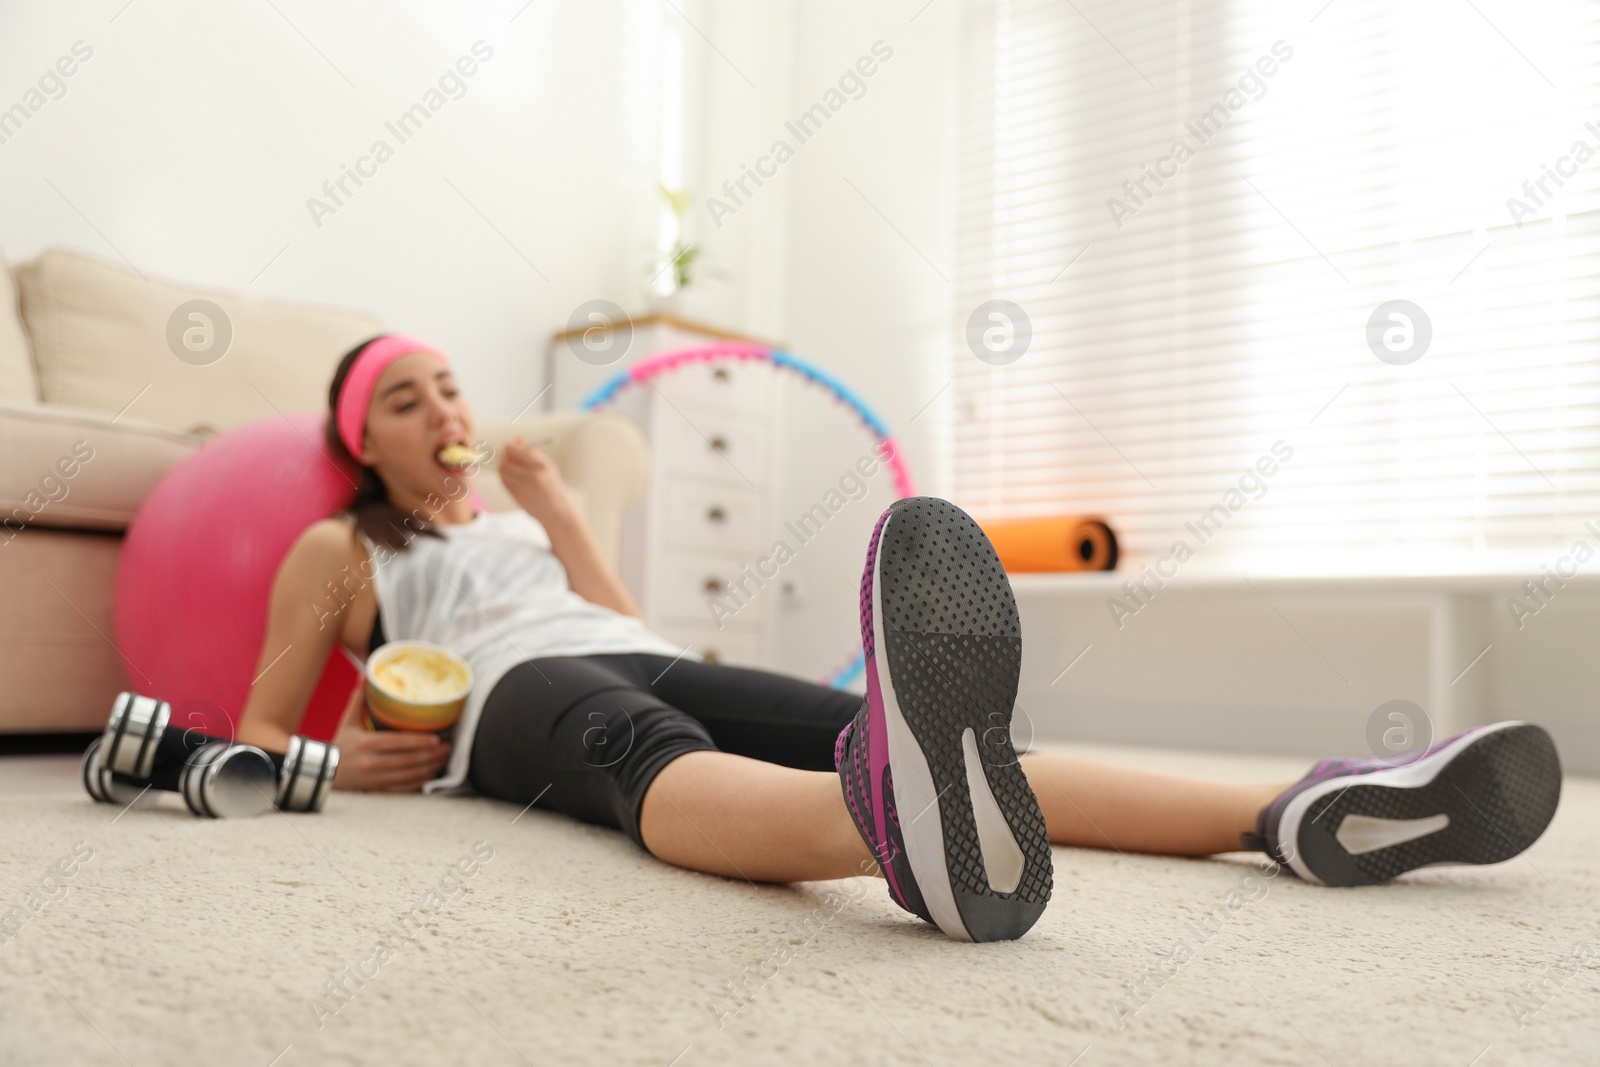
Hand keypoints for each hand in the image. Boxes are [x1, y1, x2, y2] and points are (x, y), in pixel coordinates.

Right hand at [331, 683, 451, 791]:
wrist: (321, 771)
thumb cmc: (339, 744)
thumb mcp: (347, 720)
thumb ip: (359, 699)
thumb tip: (366, 674)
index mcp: (366, 743)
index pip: (398, 742)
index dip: (419, 741)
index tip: (437, 738)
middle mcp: (372, 762)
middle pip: (408, 760)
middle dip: (431, 755)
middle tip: (448, 748)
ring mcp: (375, 778)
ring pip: (408, 775)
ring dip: (430, 768)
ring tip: (444, 759)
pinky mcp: (377, 789)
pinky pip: (402, 788)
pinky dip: (419, 783)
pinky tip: (431, 775)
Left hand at [499, 435, 579, 528]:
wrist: (556, 511)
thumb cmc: (553, 486)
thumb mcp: (548, 466)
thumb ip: (532, 453)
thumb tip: (517, 441)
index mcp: (541, 465)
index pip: (517, 451)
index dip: (511, 446)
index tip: (511, 444)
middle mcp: (531, 475)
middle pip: (506, 460)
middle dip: (504, 454)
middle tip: (506, 453)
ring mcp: (522, 487)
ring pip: (502, 471)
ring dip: (503, 465)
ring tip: (509, 464)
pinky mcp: (516, 496)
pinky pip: (503, 481)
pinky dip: (504, 475)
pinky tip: (510, 475)